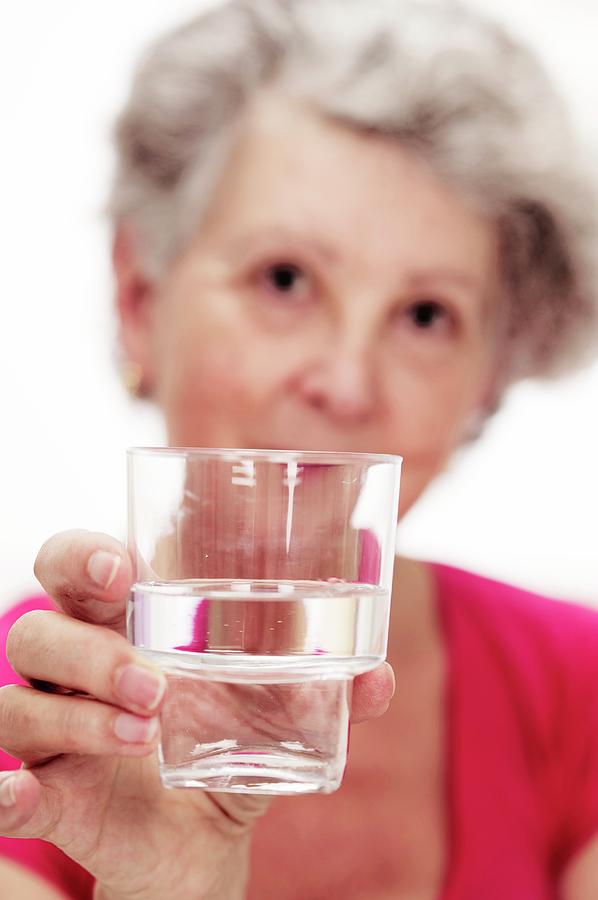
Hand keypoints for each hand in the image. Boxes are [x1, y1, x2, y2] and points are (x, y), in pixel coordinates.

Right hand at [0, 530, 394, 899]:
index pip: (71, 567)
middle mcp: (74, 671)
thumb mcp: (275, 715)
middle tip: (153, 682)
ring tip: (144, 735)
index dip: (81, 556)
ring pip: (19, 702)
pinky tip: (24, 795)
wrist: (202, 838)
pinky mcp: (51, 796)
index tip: (123, 569)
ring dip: (76, 718)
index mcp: (121, 627)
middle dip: (87, 650)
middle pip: (39, 631)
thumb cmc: (226, 745)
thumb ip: (325, 692)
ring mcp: (55, 732)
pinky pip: (5, 786)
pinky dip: (6, 791)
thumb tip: (380, 679)